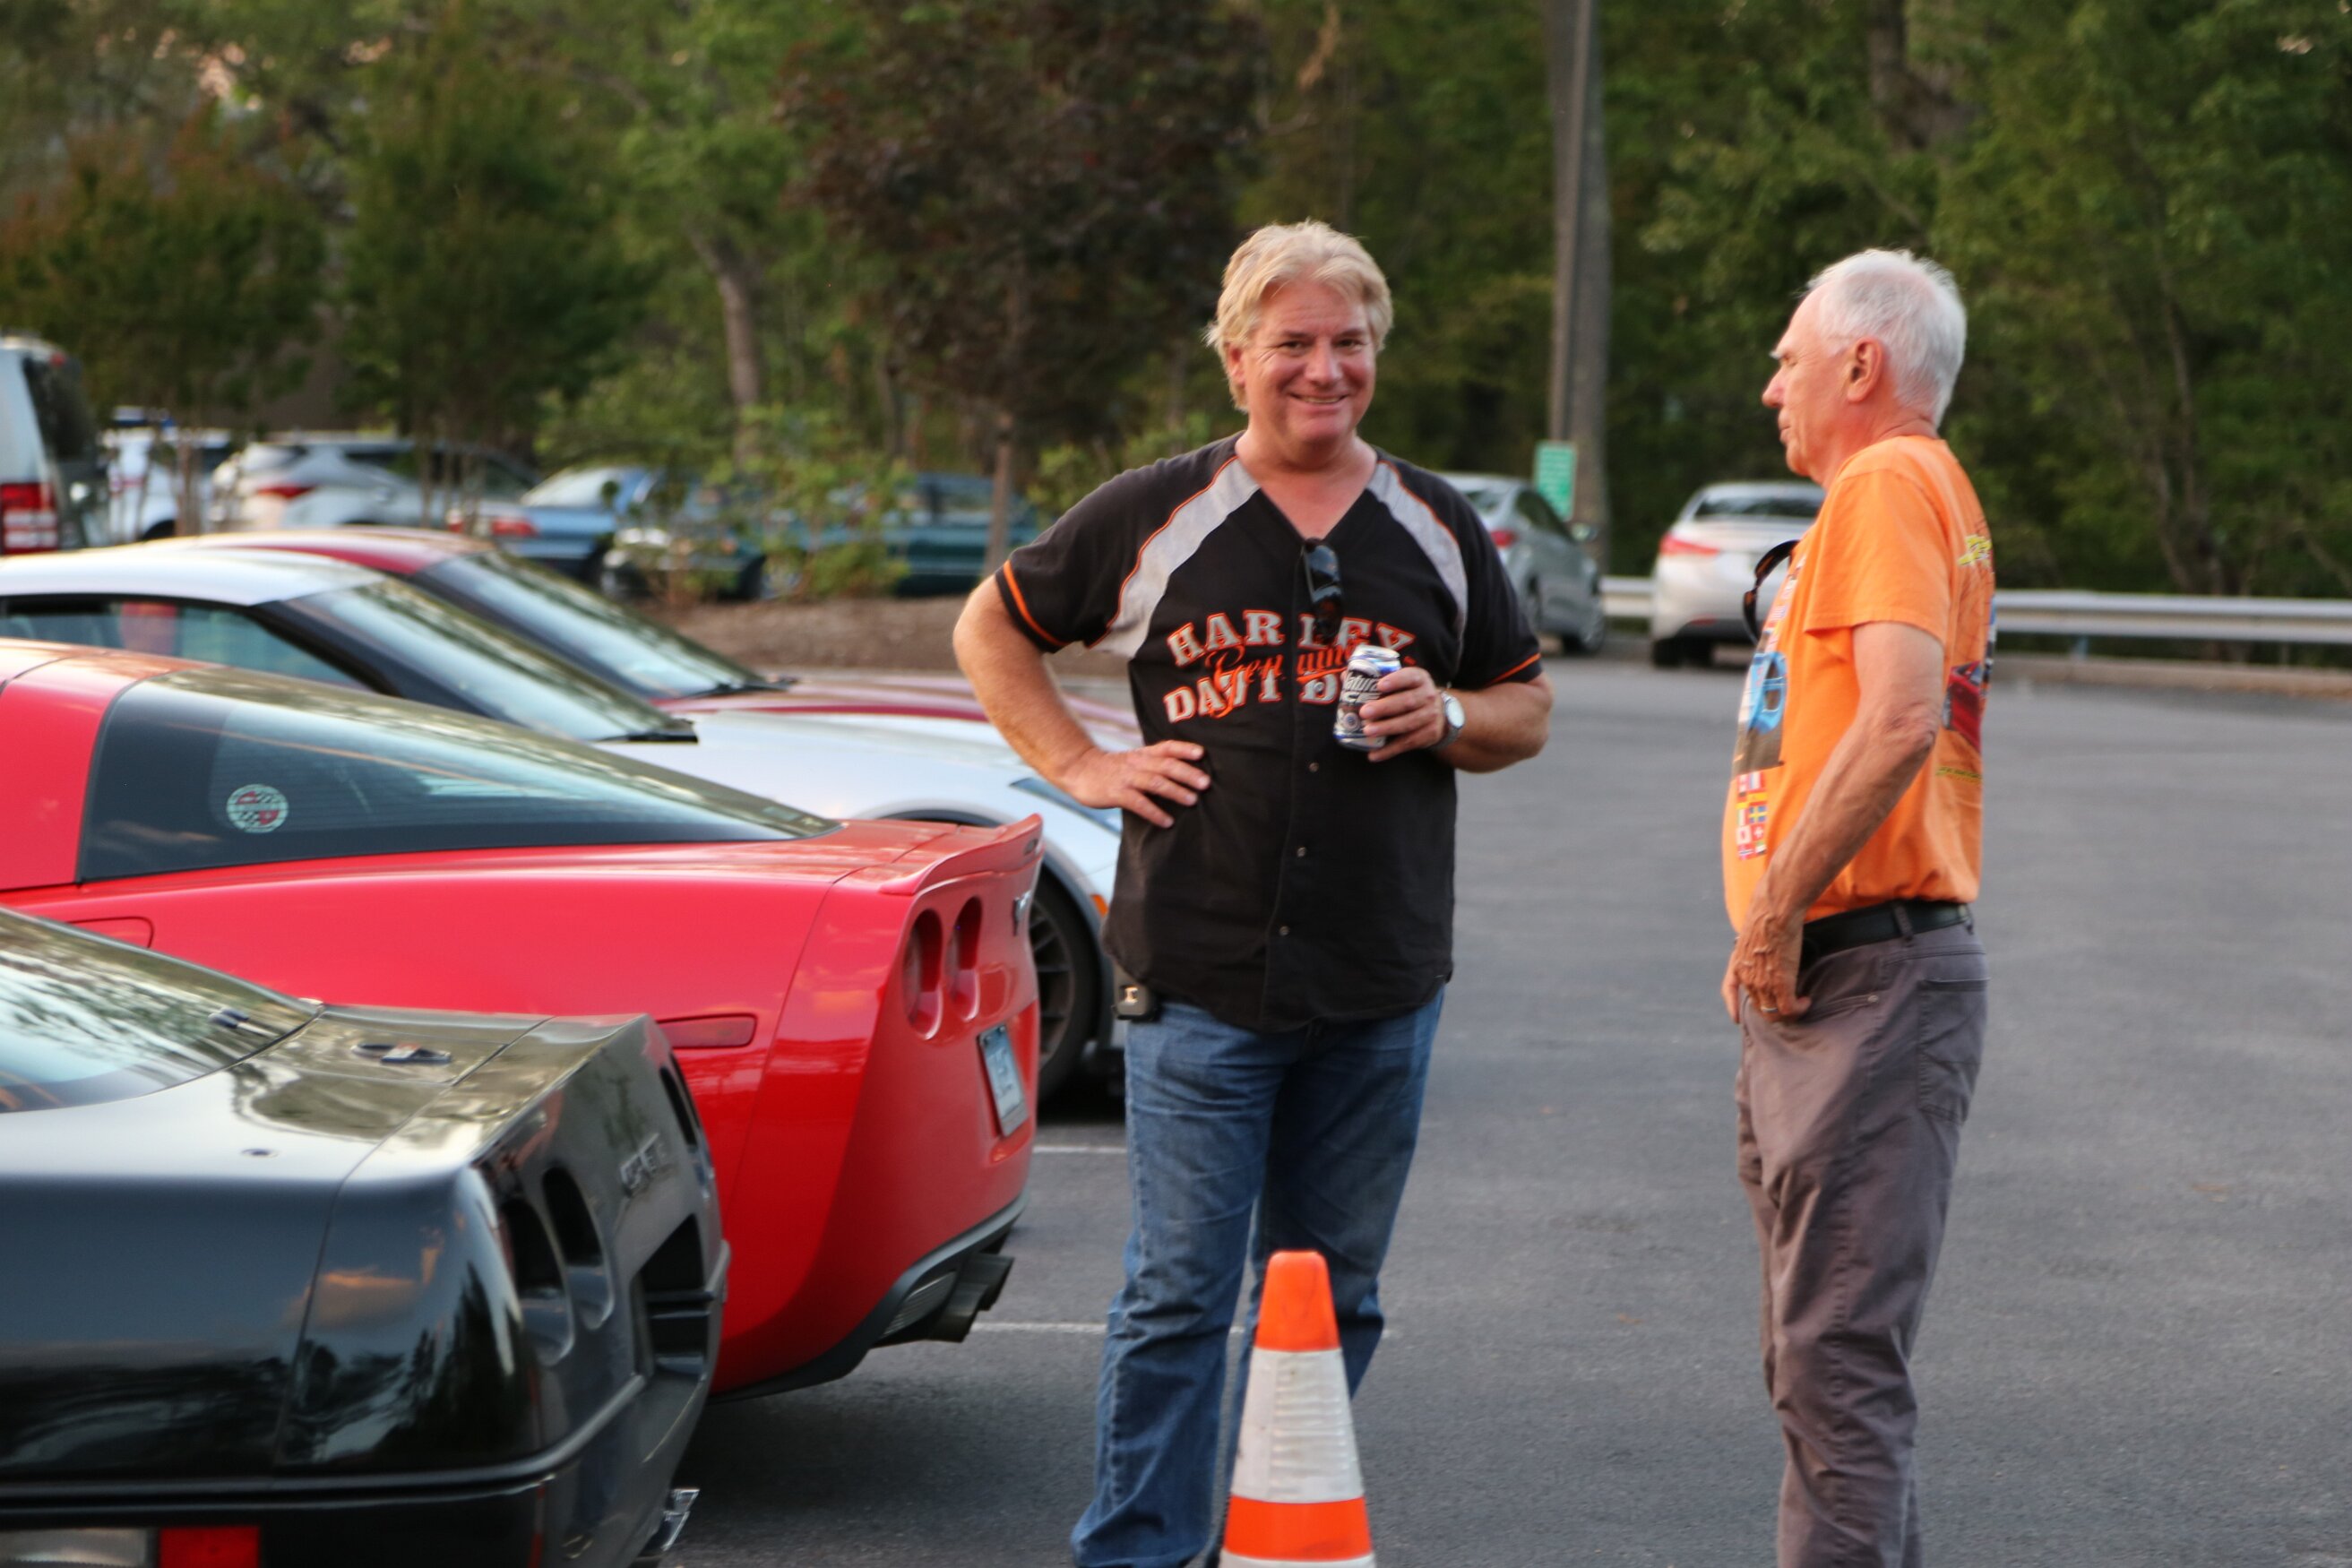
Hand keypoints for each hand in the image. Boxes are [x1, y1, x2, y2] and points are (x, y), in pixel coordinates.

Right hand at [1059, 740, 1209, 828]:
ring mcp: (1126, 778)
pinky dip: (1154, 812)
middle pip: (1166, 766)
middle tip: (1205, 783)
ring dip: (1175, 791)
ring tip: (1192, 801)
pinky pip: (1139, 803)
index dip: (1184, 749)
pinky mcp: (1116, 794)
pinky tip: (1167, 821)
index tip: (1202, 754)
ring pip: (1155, 783)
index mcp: (1142, 755)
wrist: (1078, 770)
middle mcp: (1137, 764)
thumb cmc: (1110, 768)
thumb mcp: (1132, 760)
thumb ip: (1153, 764)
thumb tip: (1182, 774)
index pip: (1166, 748)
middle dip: (1187, 773)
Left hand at [1358, 665, 1447, 761]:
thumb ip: (1376, 679)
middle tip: (1364, 712)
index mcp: (1419, 679)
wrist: (1438, 714)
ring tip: (1368, 731)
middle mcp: (1428, 696)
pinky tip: (1374, 754)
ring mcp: (1431, 716)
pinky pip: (1407, 743)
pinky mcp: (1429, 734)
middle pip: (1407, 701)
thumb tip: (1346, 677)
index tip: (1379, 685)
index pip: (1410, 677)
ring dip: (1386, 728)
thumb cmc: (1410, 694)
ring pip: (1408, 723)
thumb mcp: (1402, 683)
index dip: (1396, 680)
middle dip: (1385, 707)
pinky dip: (1390, 750)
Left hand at [1722, 903, 1806, 1023]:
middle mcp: (1747, 978)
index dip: (1732, 1006)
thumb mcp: (1751, 936)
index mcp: (1738, 964)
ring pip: (1773, 1013)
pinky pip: (1789, 1009)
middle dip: (1773, 1010)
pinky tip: (1806, 1001)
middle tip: (1789, 1004)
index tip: (1735, 1019)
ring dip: (1789, 1012)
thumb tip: (1762, 951)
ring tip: (1800, 1003)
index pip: (1729, 990)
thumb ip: (1753, 949)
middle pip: (1758, 1006)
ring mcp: (1763, 983)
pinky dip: (1798, 1009)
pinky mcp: (1781, 984)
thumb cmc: (1767, 917)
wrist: (1774, 912)